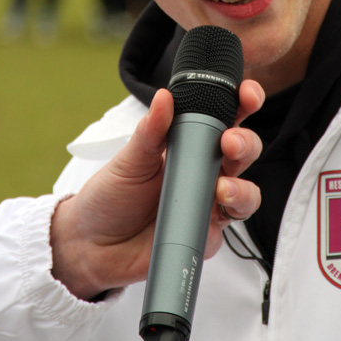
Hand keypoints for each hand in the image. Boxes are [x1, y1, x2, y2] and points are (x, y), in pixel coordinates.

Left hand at [50, 81, 263, 299]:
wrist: (92, 246)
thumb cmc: (111, 196)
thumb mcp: (129, 159)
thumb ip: (150, 130)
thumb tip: (164, 96)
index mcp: (188, 143)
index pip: (223, 117)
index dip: (243, 103)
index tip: (247, 95)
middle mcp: (205, 170)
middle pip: (244, 151)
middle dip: (245, 142)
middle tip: (229, 142)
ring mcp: (209, 201)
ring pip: (247, 189)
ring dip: (243, 185)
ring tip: (223, 187)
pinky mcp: (207, 231)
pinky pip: (233, 221)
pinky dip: (233, 211)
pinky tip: (217, 206)